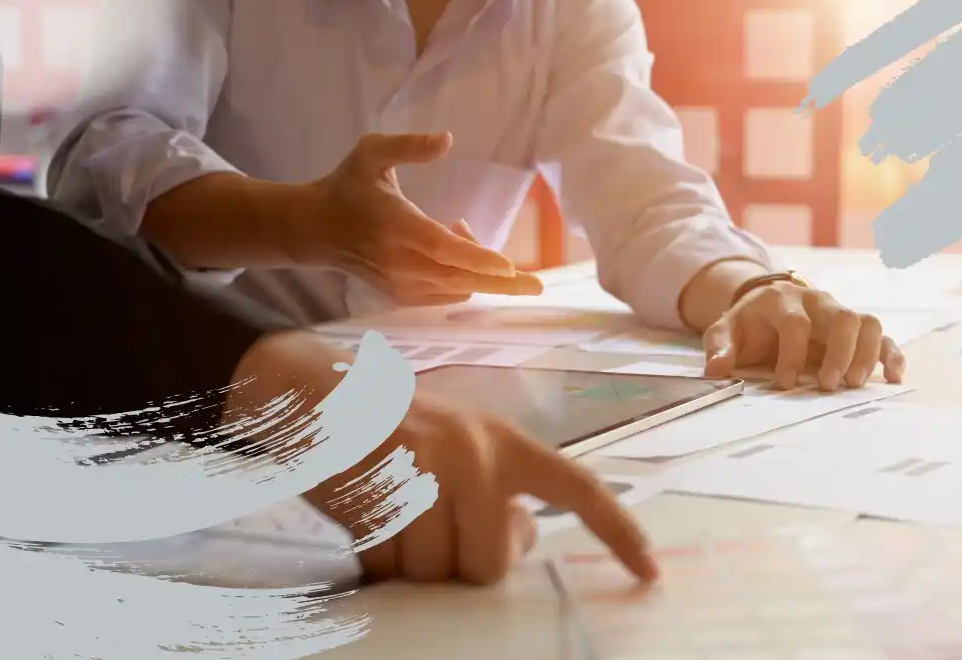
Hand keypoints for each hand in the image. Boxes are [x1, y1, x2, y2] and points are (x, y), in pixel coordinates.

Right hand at [304, 393, 658, 585]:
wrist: (312, 388)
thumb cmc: (394, 425)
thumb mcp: (459, 443)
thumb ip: (497, 490)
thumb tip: (519, 542)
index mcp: (503, 441)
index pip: (576, 488)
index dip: (617, 532)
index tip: (649, 572)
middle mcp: (474, 453)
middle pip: (489, 563)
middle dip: (458, 561)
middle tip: (427, 521)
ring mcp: (424, 472)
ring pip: (434, 571)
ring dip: (409, 559)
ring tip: (391, 509)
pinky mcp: (376, 491)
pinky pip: (387, 565)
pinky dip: (375, 555)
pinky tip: (366, 511)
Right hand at [308, 132, 542, 305]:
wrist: (315, 230)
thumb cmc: (347, 186)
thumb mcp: (371, 153)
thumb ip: (408, 146)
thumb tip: (447, 140)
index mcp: (396, 227)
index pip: (441, 249)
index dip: (476, 258)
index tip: (509, 266)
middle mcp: (400, 263)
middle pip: (459, 279)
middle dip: (501, 283)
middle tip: (538, 286)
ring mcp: (400, 285)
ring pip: (456, 288)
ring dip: (478, 268)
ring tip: (462, 228)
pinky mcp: (402, 297)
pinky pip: (446, 294)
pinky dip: (463, 277)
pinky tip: (455, 247)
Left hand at [702, 280, 905, 390]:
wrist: (766, 307)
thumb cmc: (748, 325)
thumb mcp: (725, 331)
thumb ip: (719, 346)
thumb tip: (716, 369)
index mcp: (783, 300)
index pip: (795, 322)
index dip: (792, 352)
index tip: (785, 382)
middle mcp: (817, 302)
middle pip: (842, 318)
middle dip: (839, 353)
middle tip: (829, 386)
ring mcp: (839, 313)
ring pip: (867, 323)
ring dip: (866, 354)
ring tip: (854, 385)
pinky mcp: (855, 329)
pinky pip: (882, 336)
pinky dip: (891, 354)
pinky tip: (892, 377)